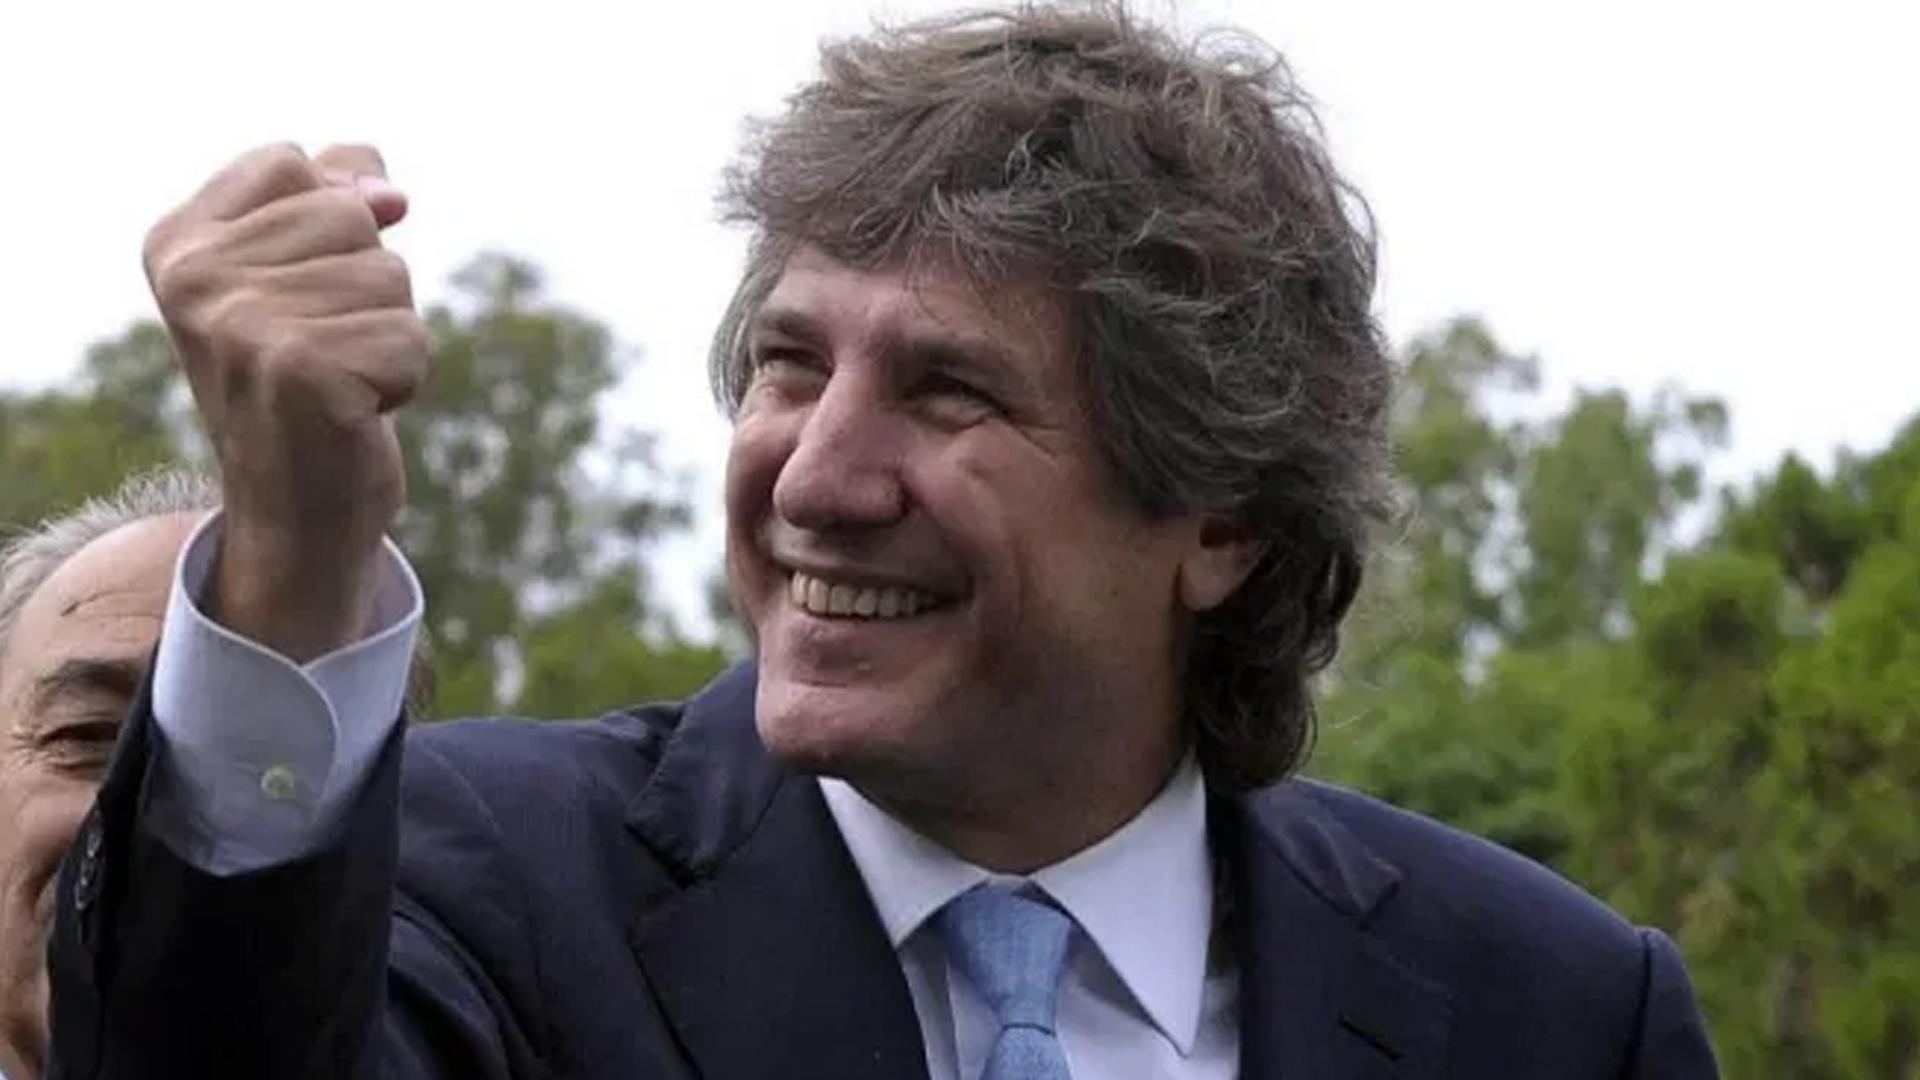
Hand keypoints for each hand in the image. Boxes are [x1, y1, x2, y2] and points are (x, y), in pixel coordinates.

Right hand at [144, 143, 426, 660]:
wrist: (296, 511)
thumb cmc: (307, 379)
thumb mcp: (301, 272)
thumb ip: (335, 192)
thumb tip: (388, 192)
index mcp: (177, 244)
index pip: (293, 162)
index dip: (332, 222)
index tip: (299, 289)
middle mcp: (193, 280)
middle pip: (353, 218)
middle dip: (368, 286)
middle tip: (323, 348)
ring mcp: (240, 325)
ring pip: (390, 278)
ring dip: (388, 334)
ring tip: (338, 379)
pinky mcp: (301, 371)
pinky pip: (411, 337)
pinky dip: (403, 379)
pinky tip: (355, 412)